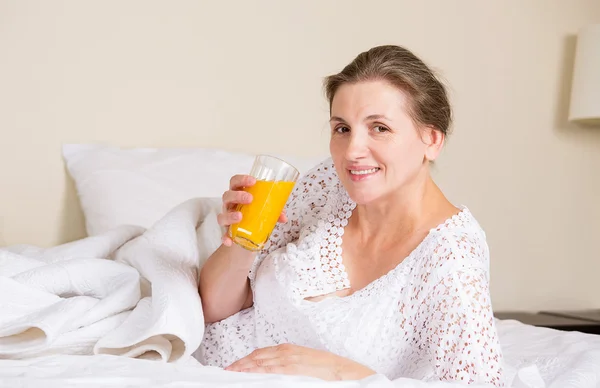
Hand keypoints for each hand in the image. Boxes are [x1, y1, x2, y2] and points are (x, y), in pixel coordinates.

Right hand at [218, 175, 287, 246]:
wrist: (247, 232)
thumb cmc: (255, 213)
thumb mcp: (265, 210)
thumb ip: (274, 211)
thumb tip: (283, 217)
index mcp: (238, 194)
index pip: (235, 182)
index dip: (241, 179)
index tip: (253, 181)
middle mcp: (230, 204)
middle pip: (227, 196)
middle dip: (237, 195)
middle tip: (250, 199)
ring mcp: (227, 217)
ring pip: (222, 214)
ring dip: (230, 215)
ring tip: (240, 216)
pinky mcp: (227, 231)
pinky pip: (223, 234)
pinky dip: (225, 237)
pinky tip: (229, 241)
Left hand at [224, 344, 375, 380]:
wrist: (345, 372)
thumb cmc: (327, 370)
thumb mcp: (304, 364)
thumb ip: (287, 366)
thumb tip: (273, 373)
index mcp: (288, 349)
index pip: (261, 353)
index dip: (246, 360)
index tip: (234, 366)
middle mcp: (286, 352)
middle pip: (257, 356)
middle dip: (241, 363)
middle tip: (227, 370)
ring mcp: (289, 360)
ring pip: (260, 362)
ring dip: (245, 367)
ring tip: (231, 373)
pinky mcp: (293, 368)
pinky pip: (270, 369)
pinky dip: (257, 370)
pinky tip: (248, 374)